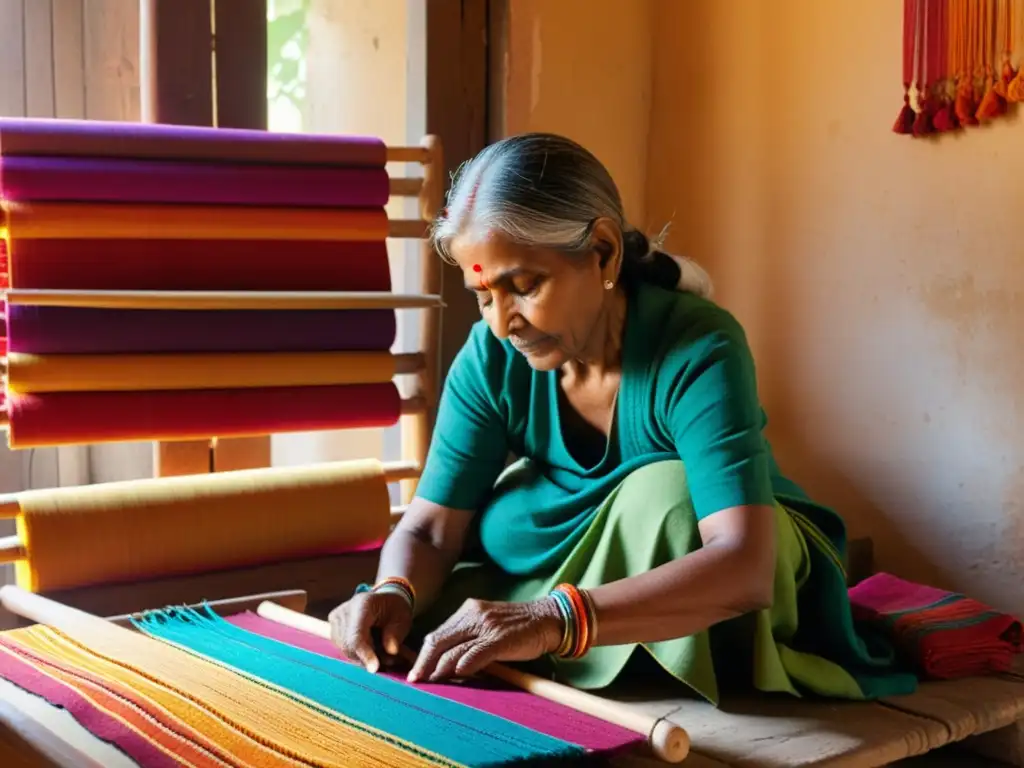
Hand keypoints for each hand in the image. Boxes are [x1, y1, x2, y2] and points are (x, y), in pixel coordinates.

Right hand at [328, 591, 412, 672]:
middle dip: (367, 658)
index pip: (357, 635)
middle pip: (349, 645)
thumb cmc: (394, 609)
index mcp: (362, 604)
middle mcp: (344, 611)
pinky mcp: (333, 627)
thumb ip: (396, 634)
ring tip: (382, 654)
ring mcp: (336, 619)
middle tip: (389, 662)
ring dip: (363, 658)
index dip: (364, 654)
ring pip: (345, 650)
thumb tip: (390, 651)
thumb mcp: (402, 618)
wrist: (383, 601)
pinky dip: (357, 654)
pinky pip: (343, 649)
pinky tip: (371, 650)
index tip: (374, 669)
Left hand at [406, 597, 563, 682]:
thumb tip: (446, 661)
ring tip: (432, 683)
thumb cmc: (517, 627)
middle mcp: (473, 615)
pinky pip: (476, 653)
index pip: (437, 634)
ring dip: (440, 668)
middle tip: (415, 681)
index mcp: (468, 610)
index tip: (415, 671)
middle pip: (439, 640)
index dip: (423, 654)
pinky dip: (464, 665)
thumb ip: (467, 637)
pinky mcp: (500, 639)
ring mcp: (486, 626)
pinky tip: (456, 675)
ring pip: (454, 649)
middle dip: (424, 663)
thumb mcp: (487, 626)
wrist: (547, 618)